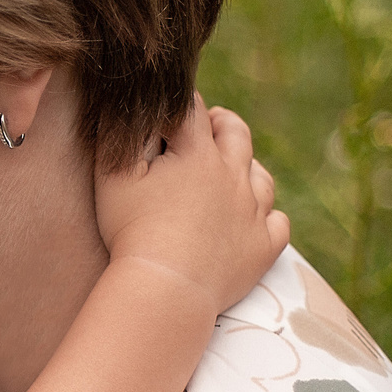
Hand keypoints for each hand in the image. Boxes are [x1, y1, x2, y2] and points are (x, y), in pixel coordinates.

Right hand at [95, 96, 287, 314]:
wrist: (165, 288)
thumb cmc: (132, 231)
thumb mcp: (113, 176)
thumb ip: (119, 135)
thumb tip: (124, 104)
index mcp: (198, 153)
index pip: (191, 109)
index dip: (178, 103)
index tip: (168, 108)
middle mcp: (234, 175)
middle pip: (237, 133)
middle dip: (221, 124)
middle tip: (208, 127)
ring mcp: (253, 212)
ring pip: (262, 176)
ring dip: (247, 168)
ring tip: (232, 173)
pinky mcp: (263, 247)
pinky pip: (278, 223)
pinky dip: (268, 217)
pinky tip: (254, 220)